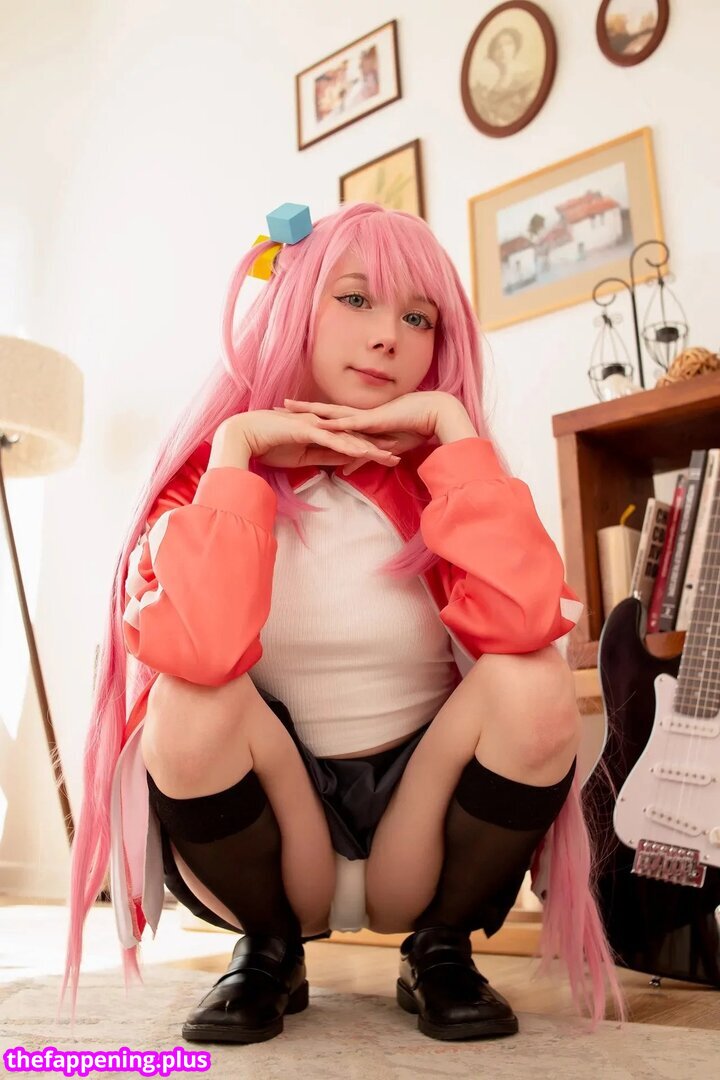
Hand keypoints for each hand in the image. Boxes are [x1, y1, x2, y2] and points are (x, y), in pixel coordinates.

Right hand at [216, 410, 400, 471]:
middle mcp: (322, 425)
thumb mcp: (303, 456)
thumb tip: (341, 464)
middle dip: (378, 445)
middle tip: (400, 453)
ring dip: (368, 447)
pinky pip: (331, 440)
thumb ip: (323, 457)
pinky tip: (362, 452)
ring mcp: (315, 426)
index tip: (390, 455)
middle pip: (355, 437)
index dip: (371, 447)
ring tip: (388, 455)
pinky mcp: (306, 430)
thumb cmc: (269, 445)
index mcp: (322, 432)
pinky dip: (347, 446)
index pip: (351, 441)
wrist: (244, 435)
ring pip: (348, 438)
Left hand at [281, 391, 460, 473]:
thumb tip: (344, 470)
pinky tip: (318, 423)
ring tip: (288, 408)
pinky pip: (348, 423)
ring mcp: (363, 416)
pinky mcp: (372, 421)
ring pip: (330, 412)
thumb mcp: (379, 449)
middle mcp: (357, 415)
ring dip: (309, 411)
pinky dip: (333, 424)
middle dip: (301, 409)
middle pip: (322, 411)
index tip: (291, 413)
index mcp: (358, 420)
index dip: (309, 414)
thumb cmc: (411, 429)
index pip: (328, 416)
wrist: (432, 413)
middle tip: (279, 405)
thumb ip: (359, 459)